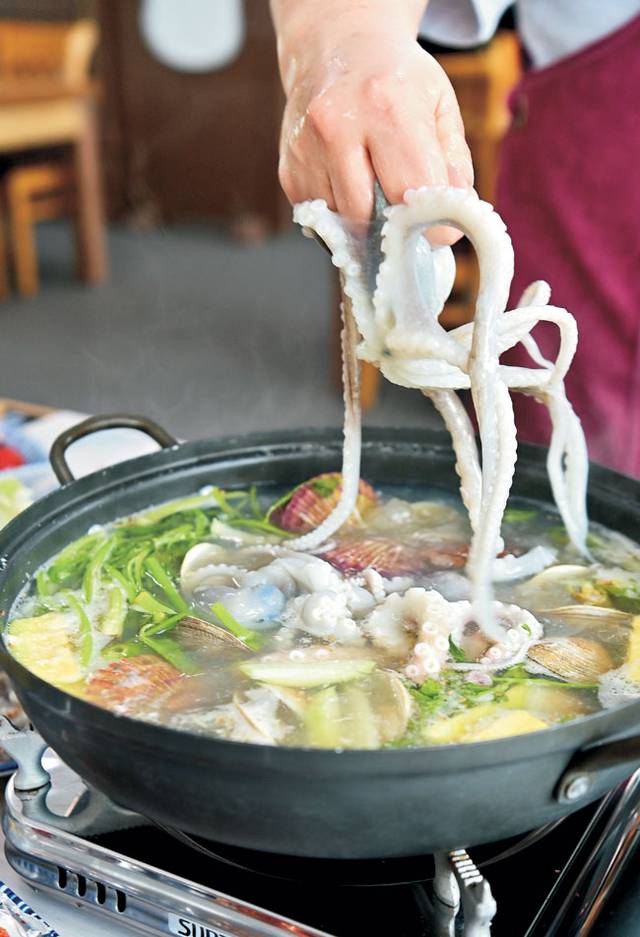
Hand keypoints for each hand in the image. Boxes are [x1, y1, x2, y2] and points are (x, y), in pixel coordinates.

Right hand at [273, 7, 472, 242]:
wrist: (336, 45)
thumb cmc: (396, 78)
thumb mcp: (439, 103)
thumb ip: (454, 161)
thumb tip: (454, 212)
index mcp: (386, 106)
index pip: (411, 189)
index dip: (430, 221)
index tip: (440, 233)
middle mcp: (338, 126)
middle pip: (369, 215)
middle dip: (393, 226)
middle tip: (409, 220)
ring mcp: (306, 149)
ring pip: (342, 222)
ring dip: (364, 221)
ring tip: (377, 192)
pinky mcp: (288, 170)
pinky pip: (320, 218)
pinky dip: (340, 214)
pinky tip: (350, 184)